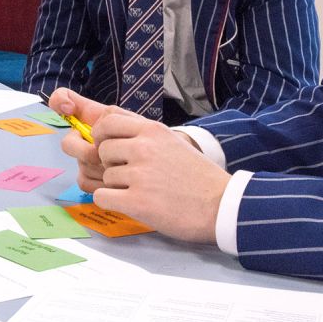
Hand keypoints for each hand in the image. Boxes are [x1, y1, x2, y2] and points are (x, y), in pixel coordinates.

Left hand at [49, 88, 226, 243]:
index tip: (107, 146)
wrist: (220, 204)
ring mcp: (139, 175)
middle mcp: (143, 148)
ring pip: (105, 176)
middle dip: (110, 163)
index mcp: (152, 130)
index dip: (102, 135)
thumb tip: (109, 117)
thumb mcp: (171, 140)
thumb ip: (142, 130)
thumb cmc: (197, 175)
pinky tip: (128, 203)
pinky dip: (111, 201)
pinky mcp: (137, 202)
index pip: (107, 122)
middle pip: (102, 149)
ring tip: (140, 190)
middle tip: (128, 173)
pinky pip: (102, 197)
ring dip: (116, 185)